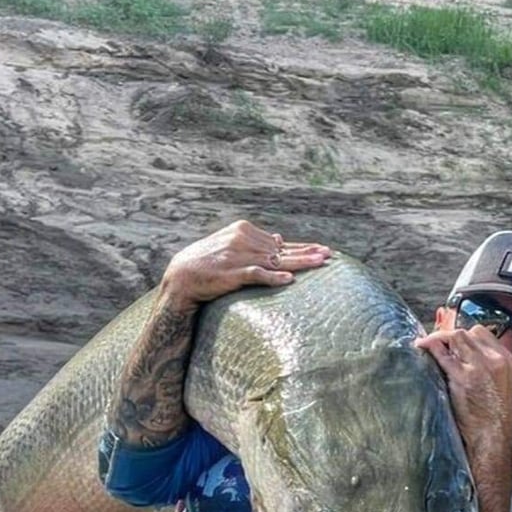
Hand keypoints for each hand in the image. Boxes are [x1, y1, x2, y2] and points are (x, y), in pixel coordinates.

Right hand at [160, 219, 331, 310]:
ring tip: (320, 264)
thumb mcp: (231, 245)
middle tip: (329, 255)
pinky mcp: (231, 273)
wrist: (181, 277)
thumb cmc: (208, 263)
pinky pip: (257, 275)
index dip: (302, 247)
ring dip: (299, 263)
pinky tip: (289, 281)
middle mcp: (243, 239)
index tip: (322, 250)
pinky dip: (273, 278)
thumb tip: (278, 239)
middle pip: (282, 250)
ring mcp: (238, 256)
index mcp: (244, 230)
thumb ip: (255, 243)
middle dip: (307, 253)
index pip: (279, 242)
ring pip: (275, 261)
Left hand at [414, 324, 511, 455]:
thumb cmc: (492, 420)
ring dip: (438, 339)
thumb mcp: (500, 388)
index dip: (463, 337)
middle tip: (433, 344)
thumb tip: (461, 357)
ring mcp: (480, 366)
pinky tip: (420, 349)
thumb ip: (487, 370)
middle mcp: (496, 359)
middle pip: (468, 333)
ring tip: (425, 346)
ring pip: (456, 336)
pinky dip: (429, 346)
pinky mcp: (464, 376)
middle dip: (449, 337)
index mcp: (507, 361)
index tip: (450, 344)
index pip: (482, 334)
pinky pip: (442, 352)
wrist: (492, 438)